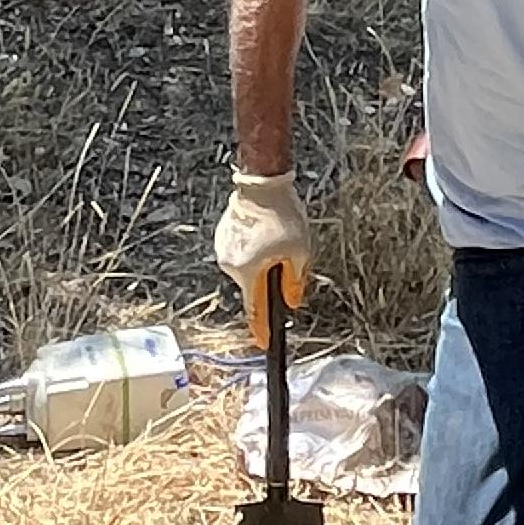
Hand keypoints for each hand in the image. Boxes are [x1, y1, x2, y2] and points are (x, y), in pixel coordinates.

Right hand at [213, 169, 313, 346]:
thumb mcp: (300, 251)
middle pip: (253, 285)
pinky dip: (254, 249)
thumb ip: (295, 281)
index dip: (261, 329)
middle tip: (288, 260)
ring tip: (278, 239)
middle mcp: (230, 264)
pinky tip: (266, 233)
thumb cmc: (281, 214)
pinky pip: (241, 252)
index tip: (264, 342)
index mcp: (248, 272)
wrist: (261, 183)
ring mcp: (224, 249)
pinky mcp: (223, 236)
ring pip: (248, 267)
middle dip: (270, 280)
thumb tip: (293, 300)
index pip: (255, 310)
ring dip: (262, 262)